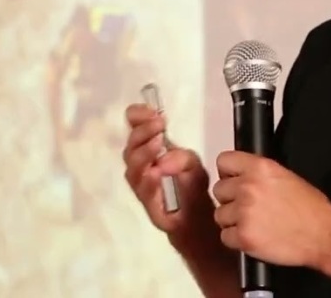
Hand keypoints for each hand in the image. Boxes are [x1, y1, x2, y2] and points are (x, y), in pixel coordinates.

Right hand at [122, 104, 213, 239]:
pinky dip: (148, 180)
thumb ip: (181, 155)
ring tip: (158, 144)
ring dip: (144, 153)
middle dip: (143, 132)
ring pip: (133, 167)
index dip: (137, 117)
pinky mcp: (149, 205)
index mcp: (150, 150)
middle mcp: (141, 166)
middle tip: (159, 124)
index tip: (150, 110)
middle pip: (131, 146)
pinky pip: (143, 191)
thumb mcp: (193, 164)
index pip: (135, 128)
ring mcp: (142, 186)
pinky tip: (155, 172)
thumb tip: (164, 156)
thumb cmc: (193, 188)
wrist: (199, 221)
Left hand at [211, 150, 330, 268]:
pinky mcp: (244, 236)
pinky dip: (236, 240)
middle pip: (218, 190)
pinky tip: (254, 237)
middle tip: (246, 208)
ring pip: (219, 215)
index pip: (224, 161)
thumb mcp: (286, 177)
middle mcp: (249, 187)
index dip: (227, 173)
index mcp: (260, 168)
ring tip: (254, 224)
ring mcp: (244, 212)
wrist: (324, 236)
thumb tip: (240, 175)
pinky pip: (225, 236)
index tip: (231, 180)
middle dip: (230, 200)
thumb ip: (259, 173)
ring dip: (232, 221)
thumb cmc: (312, 211)